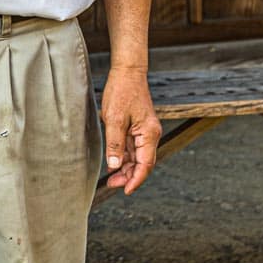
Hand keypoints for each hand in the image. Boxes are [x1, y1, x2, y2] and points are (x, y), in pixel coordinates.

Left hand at [100, 66, 161, 194]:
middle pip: (142, 163)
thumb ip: (114, 143)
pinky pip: (133, 147)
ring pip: (137, 156)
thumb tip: (114, 165)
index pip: (145, 164)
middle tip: (112, 184)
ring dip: (126, 167)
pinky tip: (114, 162)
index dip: (135, 179)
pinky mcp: (138, 127)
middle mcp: (150, 134)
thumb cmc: (122, 91)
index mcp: (149, 134)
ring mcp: (145, 131)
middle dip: (129, 176)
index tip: (125, 190)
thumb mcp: (113, 118)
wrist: (127, 72)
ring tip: (111, 177)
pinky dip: (124, 156)